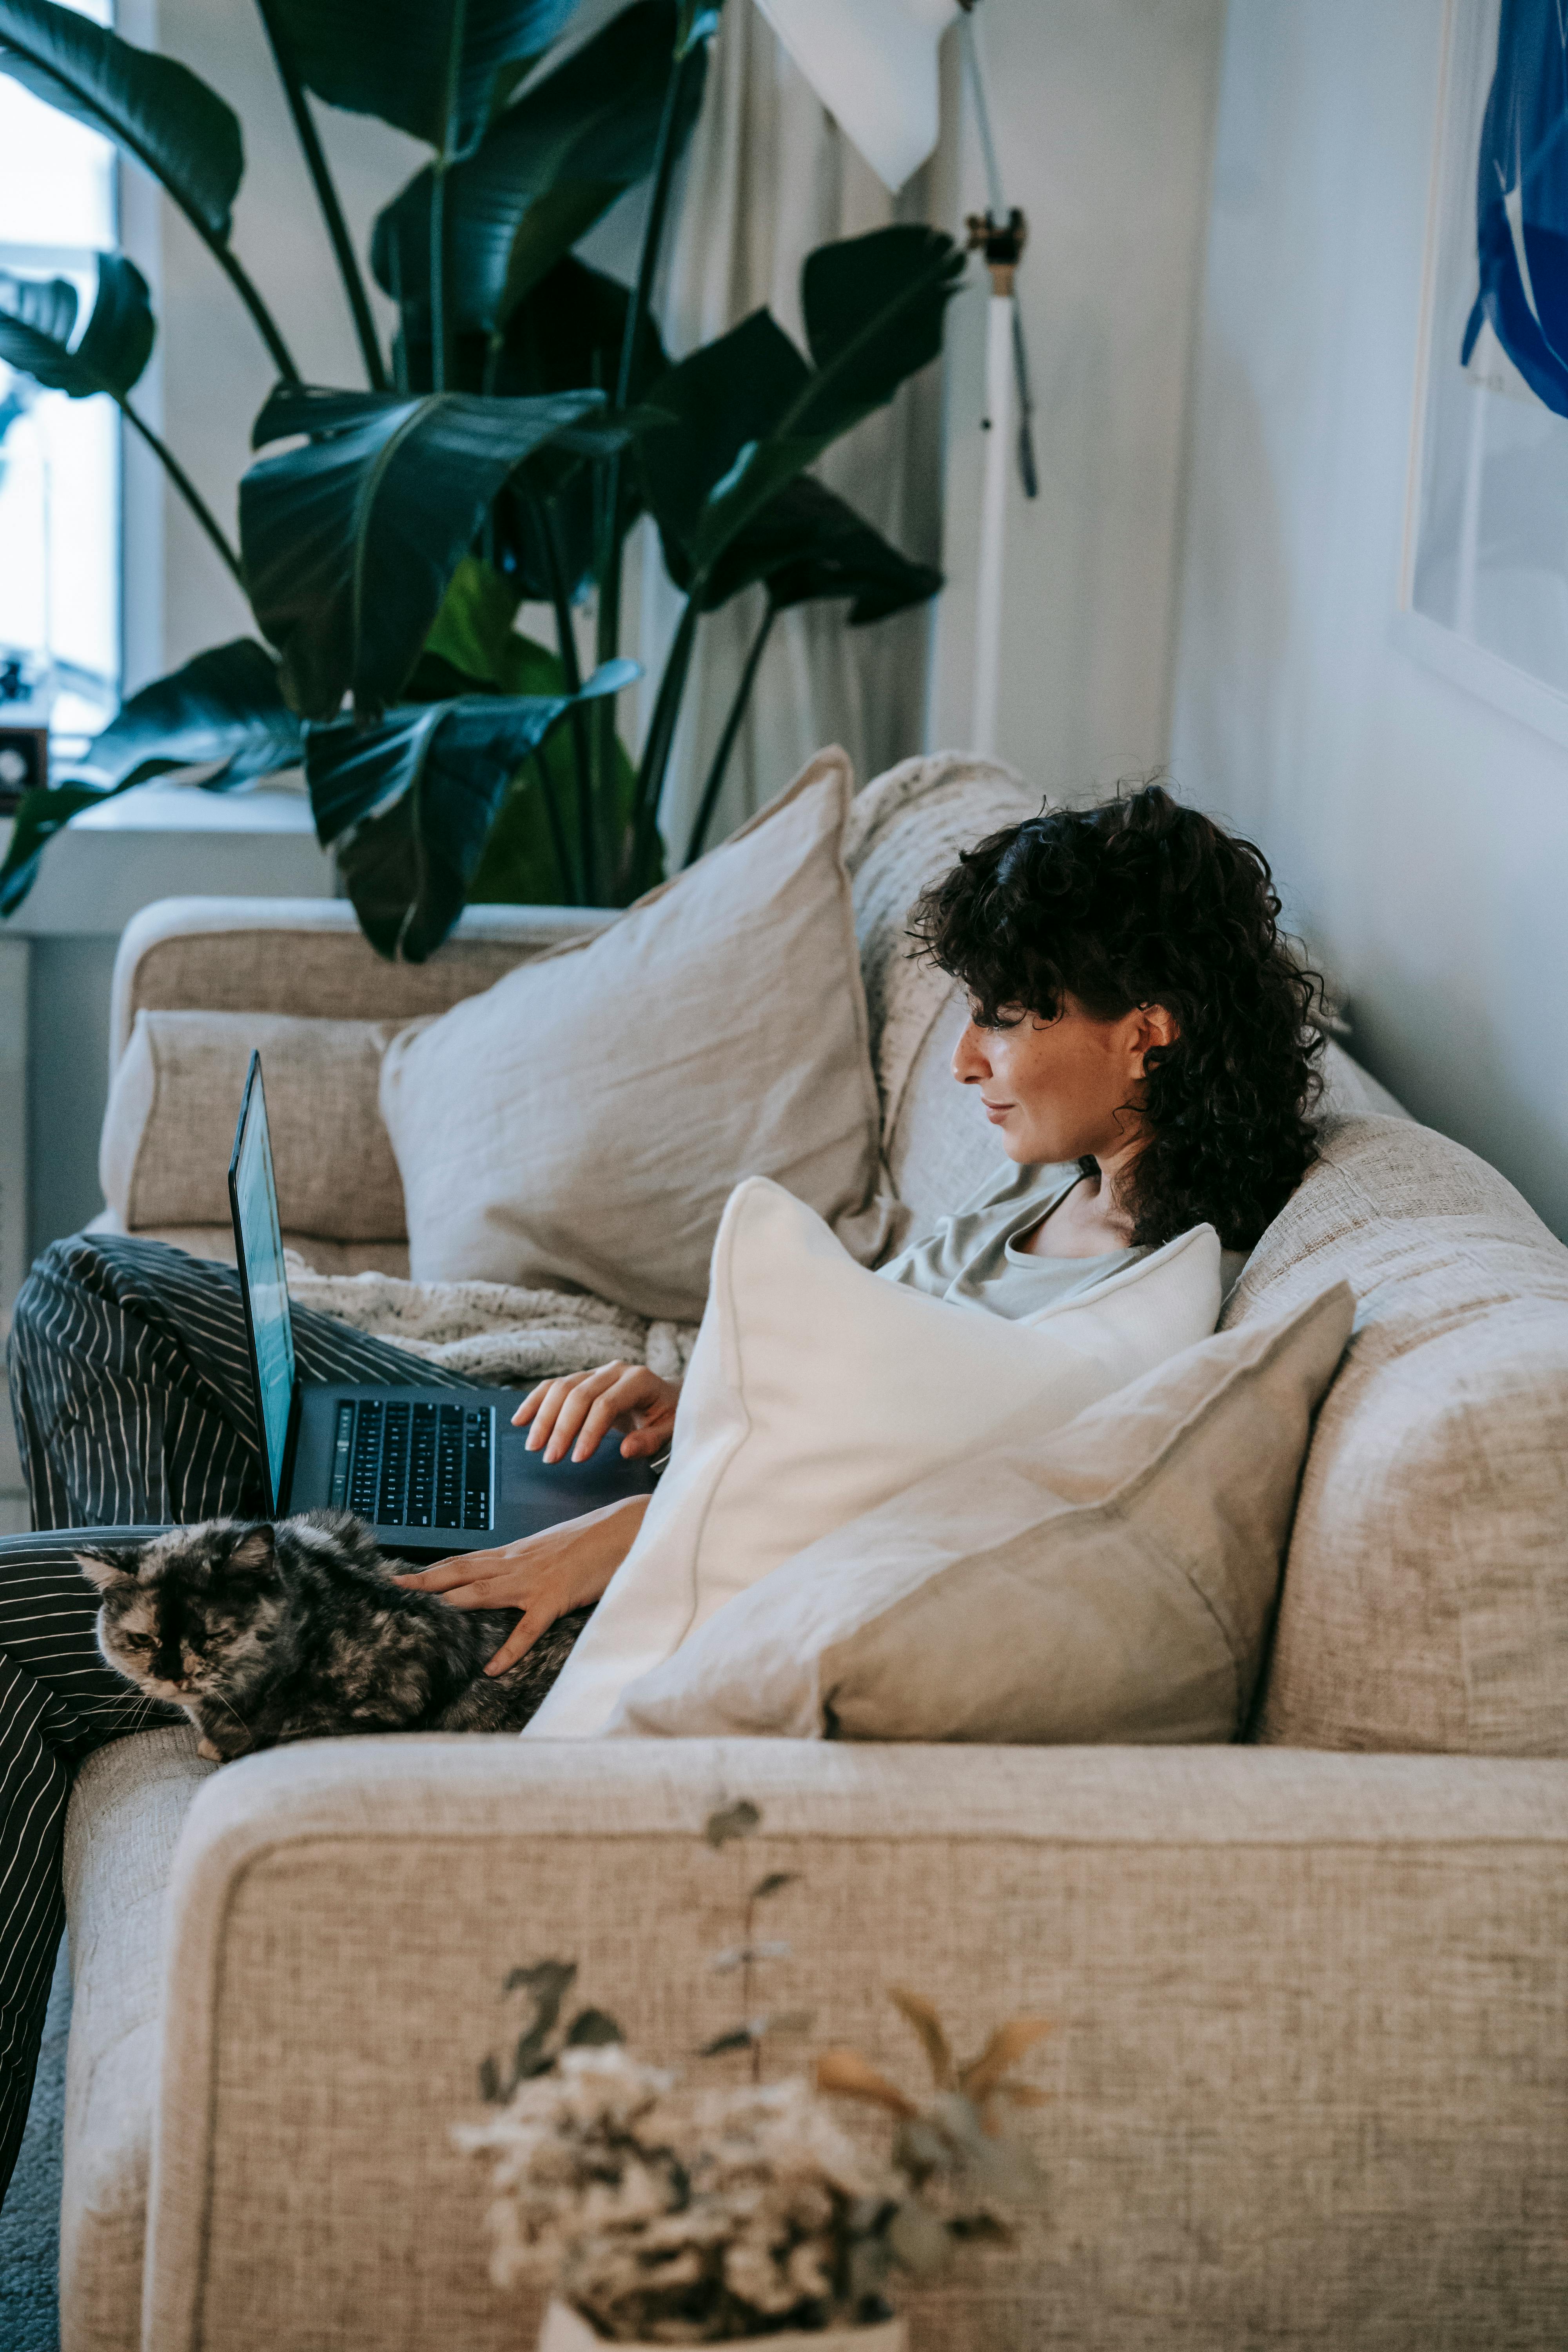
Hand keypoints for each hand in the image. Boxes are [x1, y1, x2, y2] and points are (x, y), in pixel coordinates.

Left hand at [390, 1493, 649, 1675]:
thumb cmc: (591, 1539)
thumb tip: (507, 1575)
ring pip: (481, 1592)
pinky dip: (509, 1650)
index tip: (400, 1575)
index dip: (431, 1569)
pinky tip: (492, 1669)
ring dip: (449, 1603)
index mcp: (514, 1553)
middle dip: (424, 1581)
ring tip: (422, 1617)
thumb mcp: (550, 1548)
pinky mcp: (554, 1598)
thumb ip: (527, 1562)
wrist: (624, 1528)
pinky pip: (527, 1629)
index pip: (463, 1561)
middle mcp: (515, 1564)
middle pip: (460, 1572)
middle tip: (392, 1588)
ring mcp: (533, 1581)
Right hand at [513, 1360, 680, 1463]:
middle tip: (550, 1458)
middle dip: (561, 1428)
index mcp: (639, 1380)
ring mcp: (596, 1372)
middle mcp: (614, 1370)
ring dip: (544, 1417)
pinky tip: (519, 1420)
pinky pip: (553, 1386)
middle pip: (578, 1395)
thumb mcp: (671, 1430)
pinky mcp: (582, 1378)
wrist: (668, 1397)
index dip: (589, 1431)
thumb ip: (652, 1439)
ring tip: (533, 1446)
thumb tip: (626, 1449)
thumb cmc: (670, 1416)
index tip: (577, 1459)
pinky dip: (535, 1402)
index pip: (605, 1403)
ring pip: (561, 1388)